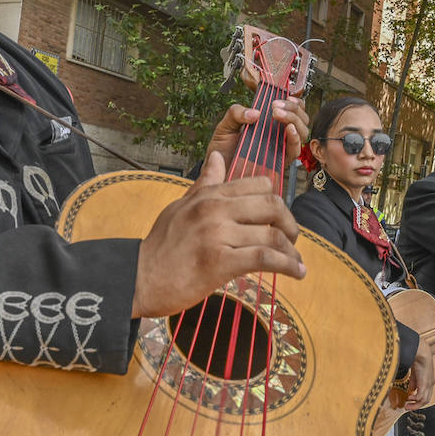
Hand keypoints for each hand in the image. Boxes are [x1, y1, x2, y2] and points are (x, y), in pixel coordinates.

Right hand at [132, 153, 304, 318]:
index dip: (277, 201)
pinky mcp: (219, 261)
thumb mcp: (180, 207)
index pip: (259, 184)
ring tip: (297, 263)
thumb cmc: (160, 247)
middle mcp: (214, 209)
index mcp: (208, 195)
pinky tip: (296, 274)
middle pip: (272, 205)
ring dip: (292, 251)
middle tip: (292, 241)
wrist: (138, 278)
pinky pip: (264, 258)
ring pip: (272, 234)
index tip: (280, 220)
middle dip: (290, 224)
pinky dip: (287, 266)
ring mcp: (216, 234)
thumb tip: (217, 157)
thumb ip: (204, 184)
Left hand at [203, 97, 308, 171]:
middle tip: (275, 106)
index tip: (285, 96)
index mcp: (269, 124)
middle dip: (293, 109)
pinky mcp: (280, 163)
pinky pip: (295, 151)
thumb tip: (255, 113)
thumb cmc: (222, 150)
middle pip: (301, 119)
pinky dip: (295, 139)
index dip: (294, 102)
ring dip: (294, 120)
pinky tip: (289, 129)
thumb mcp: (225, 126)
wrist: (216, 171)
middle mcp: (278, 135)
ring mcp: (281, 148)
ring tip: (277, 114)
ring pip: (302, 132)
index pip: (292, 110)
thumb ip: (236, 113)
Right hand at [405, 340, 434, 409]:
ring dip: (415, 405)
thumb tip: (411, 390)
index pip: (426, 394)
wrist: (421, 353)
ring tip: (407, 405)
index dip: (418, 400)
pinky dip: (415, 400)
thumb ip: (414, 382)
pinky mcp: (425, 384)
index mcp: (429, 381)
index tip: (410, 401)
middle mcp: (430, 384)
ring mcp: (429, 385)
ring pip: (425, 400)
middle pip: (426, 400)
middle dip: (416, 405)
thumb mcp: (415, 373)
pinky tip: (409, 398)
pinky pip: (421, 396)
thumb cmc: (418, 359)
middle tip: (408, 407)